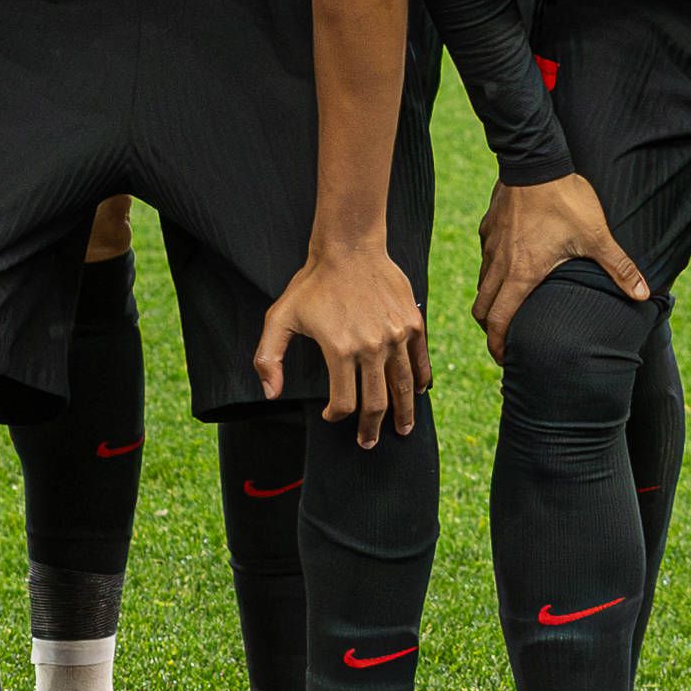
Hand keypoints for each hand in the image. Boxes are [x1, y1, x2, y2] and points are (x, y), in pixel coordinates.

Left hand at [259, 243, 427, 443]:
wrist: (349, 247)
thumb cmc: (312, 284)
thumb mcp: (280, 317)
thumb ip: (269, 358)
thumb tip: (270, 394)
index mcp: (340, 350)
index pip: (344, 402)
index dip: (337, 416)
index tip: (333, 416)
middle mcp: (372, 347)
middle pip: (377, 402)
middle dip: (371, 428)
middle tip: (369, 442)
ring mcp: (396, 336)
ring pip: (404, 386)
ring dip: (404, 413)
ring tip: (403, 429)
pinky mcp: (413, 324)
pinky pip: (421, 361)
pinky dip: (422, 380)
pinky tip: (420, 393)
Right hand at [473, 175, 650, 361]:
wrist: (535, 161)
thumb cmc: (565, 200)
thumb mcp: (596, 236)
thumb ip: (620, 267)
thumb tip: (645, 294)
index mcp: (521, 274)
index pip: (498, 321)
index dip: (498, 346)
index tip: (505, 359)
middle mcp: (499, 264)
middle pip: (482, 308)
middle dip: (491, 329)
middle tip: (506, 341)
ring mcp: (490, 246)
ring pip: (482, 284)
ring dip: (492, 301)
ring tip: (509, 309)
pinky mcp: (489, 229)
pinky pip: (485, 259)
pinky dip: (492, 273)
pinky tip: (510, 268)